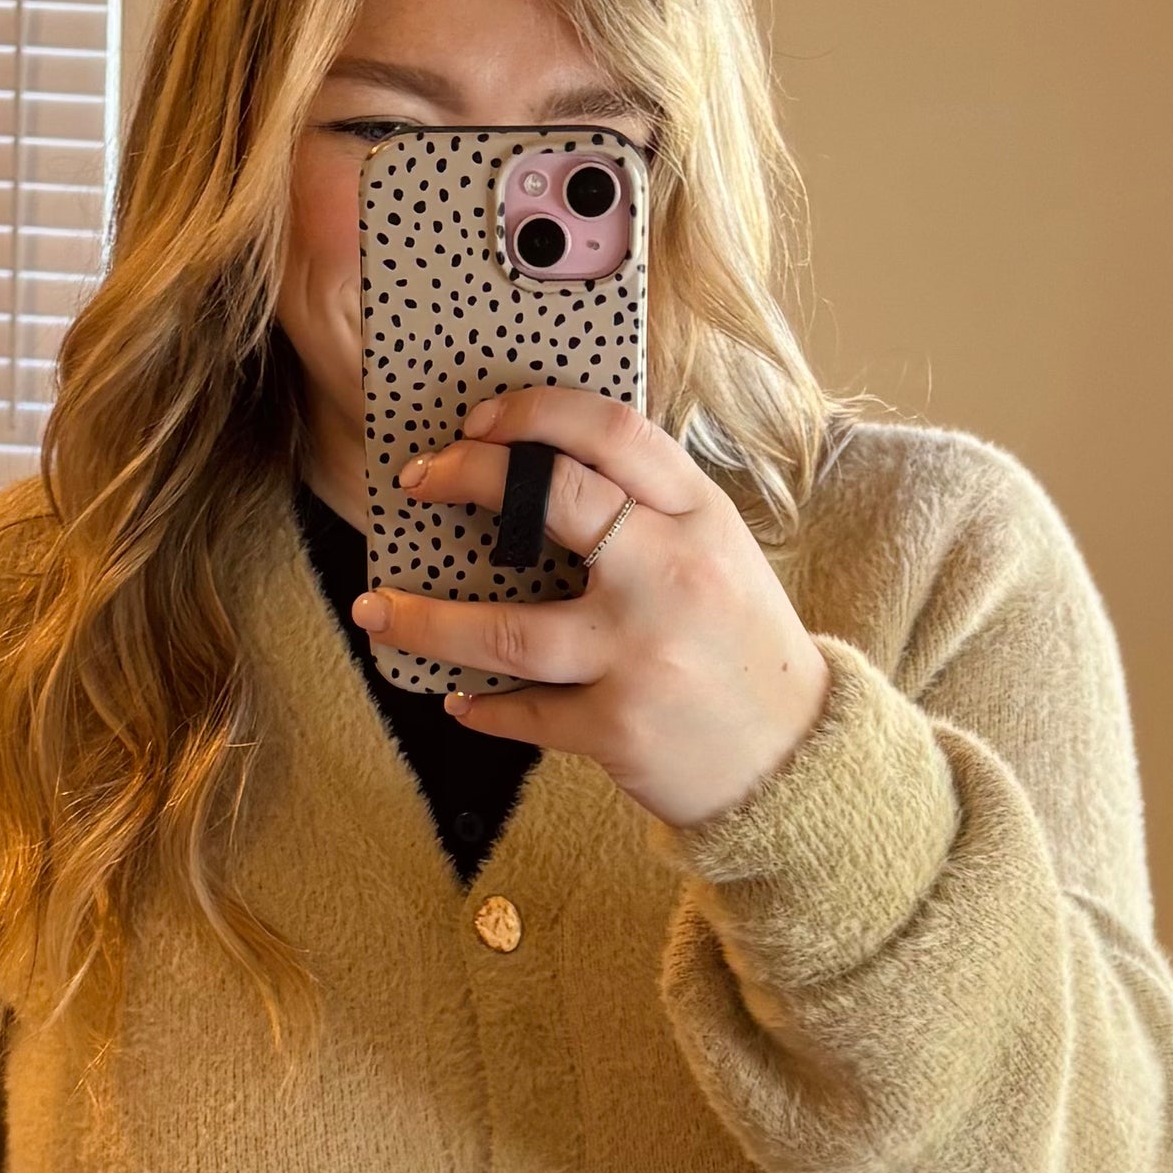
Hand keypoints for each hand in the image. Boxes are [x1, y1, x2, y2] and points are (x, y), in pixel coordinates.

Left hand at [353, 391, 831, 831]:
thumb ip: (648, 512)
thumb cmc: (739, 646)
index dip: (533, 412)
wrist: (796, 760)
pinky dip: (482, 707)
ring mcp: (642, 654)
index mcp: (701, 516)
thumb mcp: (717, 554)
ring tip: (376, 611)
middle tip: (420, 481)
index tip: (479, 422)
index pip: (613, 430)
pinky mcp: (618, 728)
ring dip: (424, 621)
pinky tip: (459, 699)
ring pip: (505, 630)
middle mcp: (671, 575)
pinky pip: (522, 711)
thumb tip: (531, 473)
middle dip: (468, 478)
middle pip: (551, 501)